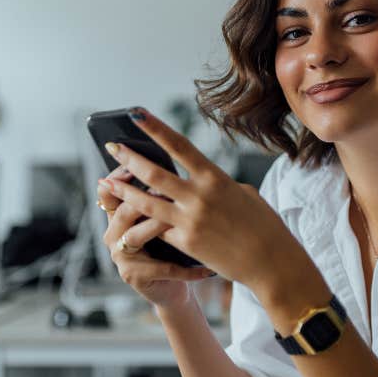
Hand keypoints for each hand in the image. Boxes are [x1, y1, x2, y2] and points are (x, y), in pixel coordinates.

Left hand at [97, 108, 309, 295]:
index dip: (155, 128)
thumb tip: (193, 180)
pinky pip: (158, 229)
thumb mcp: (243, 194)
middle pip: (154, 173)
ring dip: (123, 191)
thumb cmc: (263, 225)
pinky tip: (130, 219)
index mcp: (215, 178)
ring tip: (106, 183)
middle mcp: (199, 197)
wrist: (271, 262)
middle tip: (111, 147)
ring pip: (146, 202)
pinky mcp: (185, 243)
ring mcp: (190, 222)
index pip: (179, 146)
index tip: (136, 114)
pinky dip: (145, 223)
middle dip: (129, 159)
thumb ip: (215, 184)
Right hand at [97, 166, 215, 308]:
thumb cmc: (173, 246)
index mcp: (117, 217)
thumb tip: (175, 167)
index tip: (138, 164)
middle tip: (168, 190)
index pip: (108, 192)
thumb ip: (163, 196)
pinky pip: (162, 267)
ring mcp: (121, 257)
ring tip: (182, 222)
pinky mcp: (134, 277)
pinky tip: (206, 268)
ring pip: (136, 235)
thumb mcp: (166, 218)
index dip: (118, 177)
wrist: (174, 287)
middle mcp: (113, 235)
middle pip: (123, 210)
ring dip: (159, 226)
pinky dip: (186, 269)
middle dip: (145, 198)